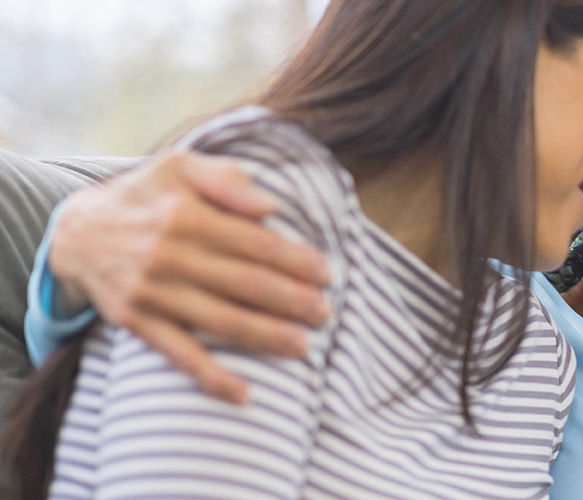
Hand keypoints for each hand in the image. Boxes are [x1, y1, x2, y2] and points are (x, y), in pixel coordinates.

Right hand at [48, 148, 330, 403]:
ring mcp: (150, 292)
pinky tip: (244, 394)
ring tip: (304, 346)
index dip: (296, 261)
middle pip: (246, 284)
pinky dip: (211, 377)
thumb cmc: (146, 196)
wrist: (76, 233)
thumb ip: (227, 179)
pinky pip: (179, 354)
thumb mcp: (179, 167)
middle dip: (293, 302)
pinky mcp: (136, 322)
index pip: (255, 243)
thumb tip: (271, 206)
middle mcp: (166, 254)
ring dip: (267, 337)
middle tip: (325, 313)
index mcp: (184, 214)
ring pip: (221, 321)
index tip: (326, 274)